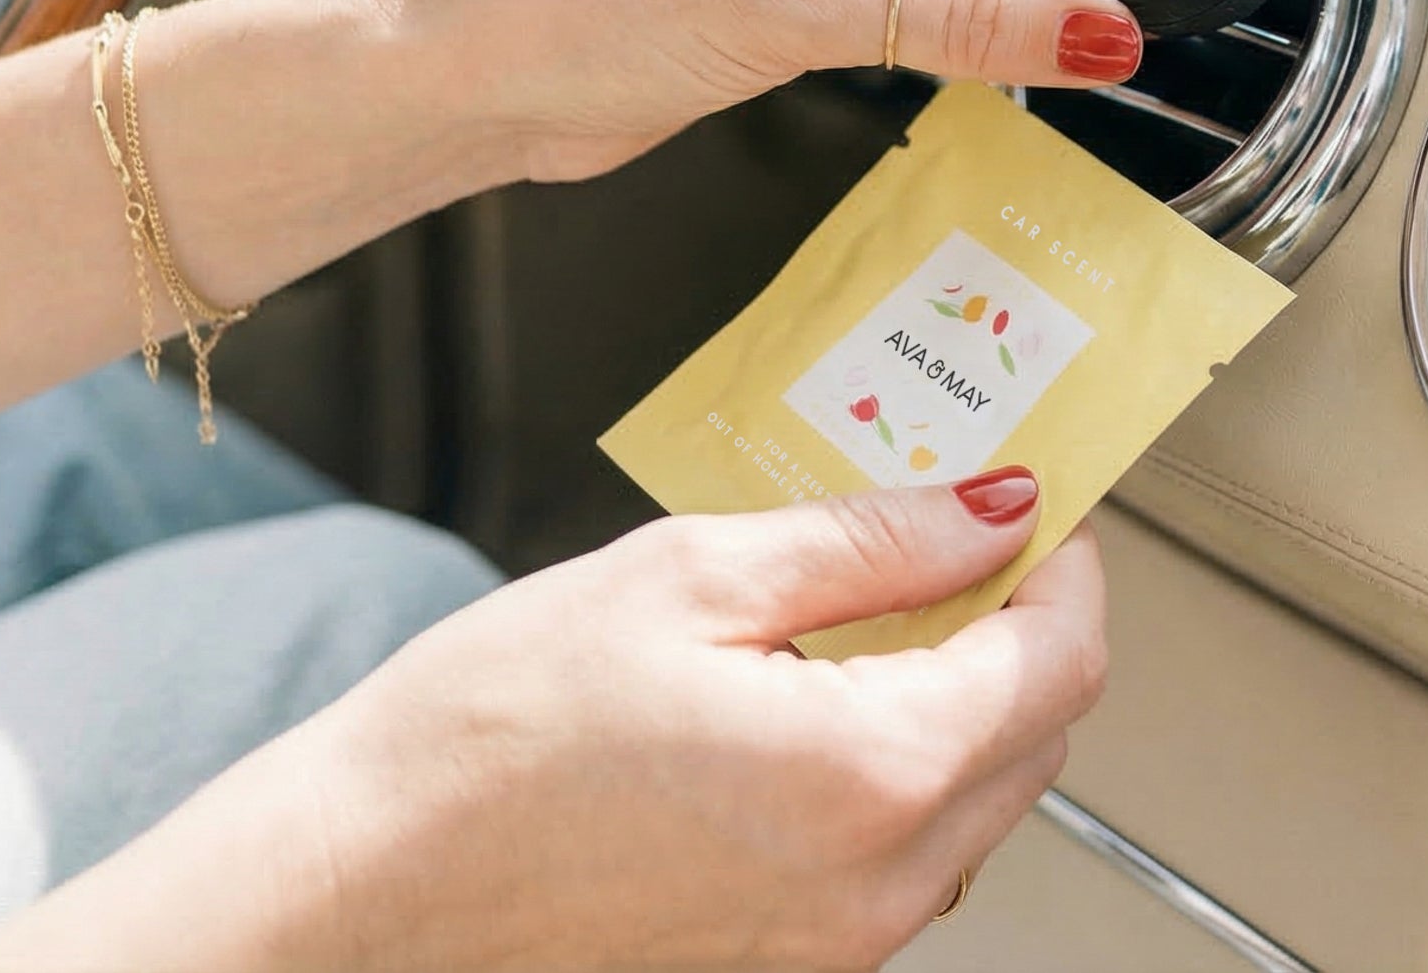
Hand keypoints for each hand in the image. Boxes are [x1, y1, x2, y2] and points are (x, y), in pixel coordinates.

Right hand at [0, 476, 1107, 971]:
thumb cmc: (487, 739)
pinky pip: (898, 861)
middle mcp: (876, 884)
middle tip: (952, 534)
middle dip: (1020, 625)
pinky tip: (808, 703)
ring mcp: (837, 944)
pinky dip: (894, 772)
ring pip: (976, 803)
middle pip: (1037, 737)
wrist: (361, 888)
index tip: (1034, 500)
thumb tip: (992, 508)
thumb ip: (869, 541)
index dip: (1065, 562)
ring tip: (861, 611)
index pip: (1060, 658)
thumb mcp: (688, 576)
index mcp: (870, 774)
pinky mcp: (788, 966)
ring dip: (960, 701)